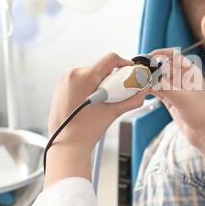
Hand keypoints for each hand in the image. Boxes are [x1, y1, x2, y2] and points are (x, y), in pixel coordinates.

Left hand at [45, 53, 146, 187]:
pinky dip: (90, 87)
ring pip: (90, 74)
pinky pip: (80, 81)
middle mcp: (72, 75)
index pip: (110, 59)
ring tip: (105, 100)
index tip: (130, 72)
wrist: (66, 146)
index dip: (124, 63)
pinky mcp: (61, 89)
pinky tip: (94, 102)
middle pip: (100, 67)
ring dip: (102, 83)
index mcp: (84, 77)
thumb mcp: (113, 112)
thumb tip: (143, 93)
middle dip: (113, 77)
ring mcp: (64, 81)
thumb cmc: (84, 131)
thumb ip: (132, 100)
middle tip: (119, 91)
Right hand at [149, 49, 204, 148]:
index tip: (149, 56)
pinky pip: (158, 90)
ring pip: (159, 80)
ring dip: (149, 80)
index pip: (175, 55)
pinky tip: (141, 90)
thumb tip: (148, 80)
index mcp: (191, 72)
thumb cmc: (200, 113)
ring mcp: (177, 89)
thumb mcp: (181, 98)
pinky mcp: (171, 100)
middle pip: (164, 67)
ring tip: (137, 81)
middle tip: (139, 72)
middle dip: (152, 69)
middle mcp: (183, 79)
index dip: (162, 53)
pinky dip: (150, 89)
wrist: (204, 133)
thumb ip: (164, 88)